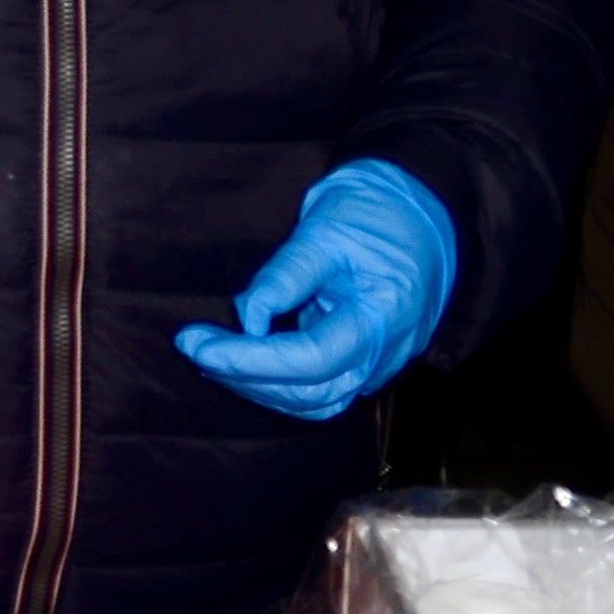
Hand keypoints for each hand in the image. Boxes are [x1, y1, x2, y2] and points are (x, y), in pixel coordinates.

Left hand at [180, 159, 459, 421]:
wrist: (420, 213)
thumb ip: (286, 275)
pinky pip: (321, 389)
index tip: (197, 344)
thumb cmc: (373, 213)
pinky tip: (244, 362)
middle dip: (245, 376)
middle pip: (311, 392)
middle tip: (193, 345)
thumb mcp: (325, 229)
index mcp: (382, 317)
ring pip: (316, 401)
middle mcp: (385, 354)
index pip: (311, 359)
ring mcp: (379, 364)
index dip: (249, 359)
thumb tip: (246, 317)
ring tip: (212, 356)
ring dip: (259, 387)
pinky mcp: (366, 363)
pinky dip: (279, 383)